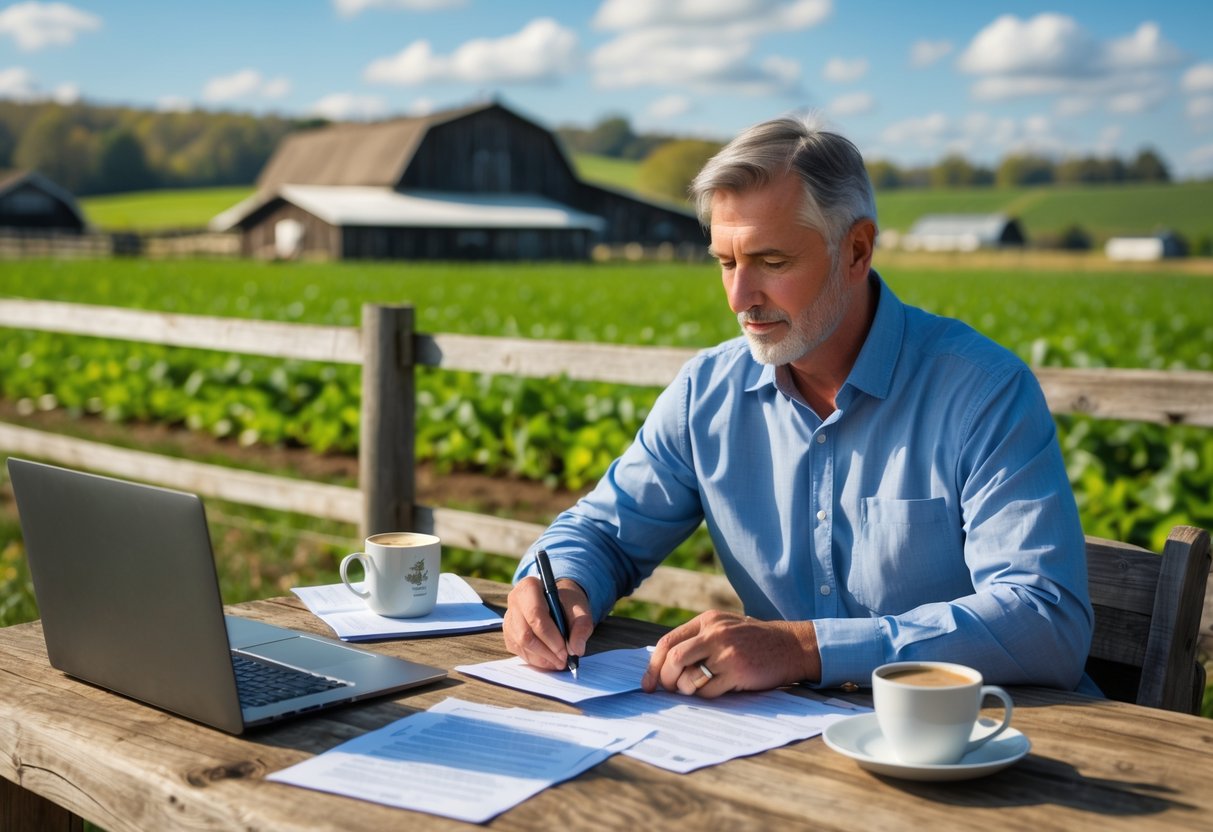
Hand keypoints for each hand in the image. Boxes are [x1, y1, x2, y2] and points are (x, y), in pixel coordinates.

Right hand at [503, 576, 592, 670]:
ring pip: (522, 645)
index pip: (536, 614)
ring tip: (560, 661)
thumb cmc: (567, 603)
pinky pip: (520, 652)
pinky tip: (550, 660)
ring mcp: (509, 619)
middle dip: (547, 652)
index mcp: (529, 587)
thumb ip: (582, 627)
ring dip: (542, 658)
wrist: (557, 602)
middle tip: (564, 660)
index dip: (551, 637)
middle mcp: (514, 601)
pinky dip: (536, 660)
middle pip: (525, 634)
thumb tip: (576, 649)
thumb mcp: (581, 610)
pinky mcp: (508, 634)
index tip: (565, 651)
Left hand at [641, 610, 820, 697]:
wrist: (792, 646)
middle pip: (673, 658)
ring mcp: (727, 652)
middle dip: (666, 679)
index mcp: (707, 620)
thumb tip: (665, 666)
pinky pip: (709, 691)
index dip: (653, 665)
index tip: (649, 683)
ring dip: (687, 690)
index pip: (668, 642)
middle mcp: (715, 633)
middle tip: (671, 689)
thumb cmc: (754, 641)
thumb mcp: (725, 628)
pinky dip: (707, 696)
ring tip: (697, 688)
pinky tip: (719, 689)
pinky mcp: (738, 671)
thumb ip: (698, 639)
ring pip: (688, 677)